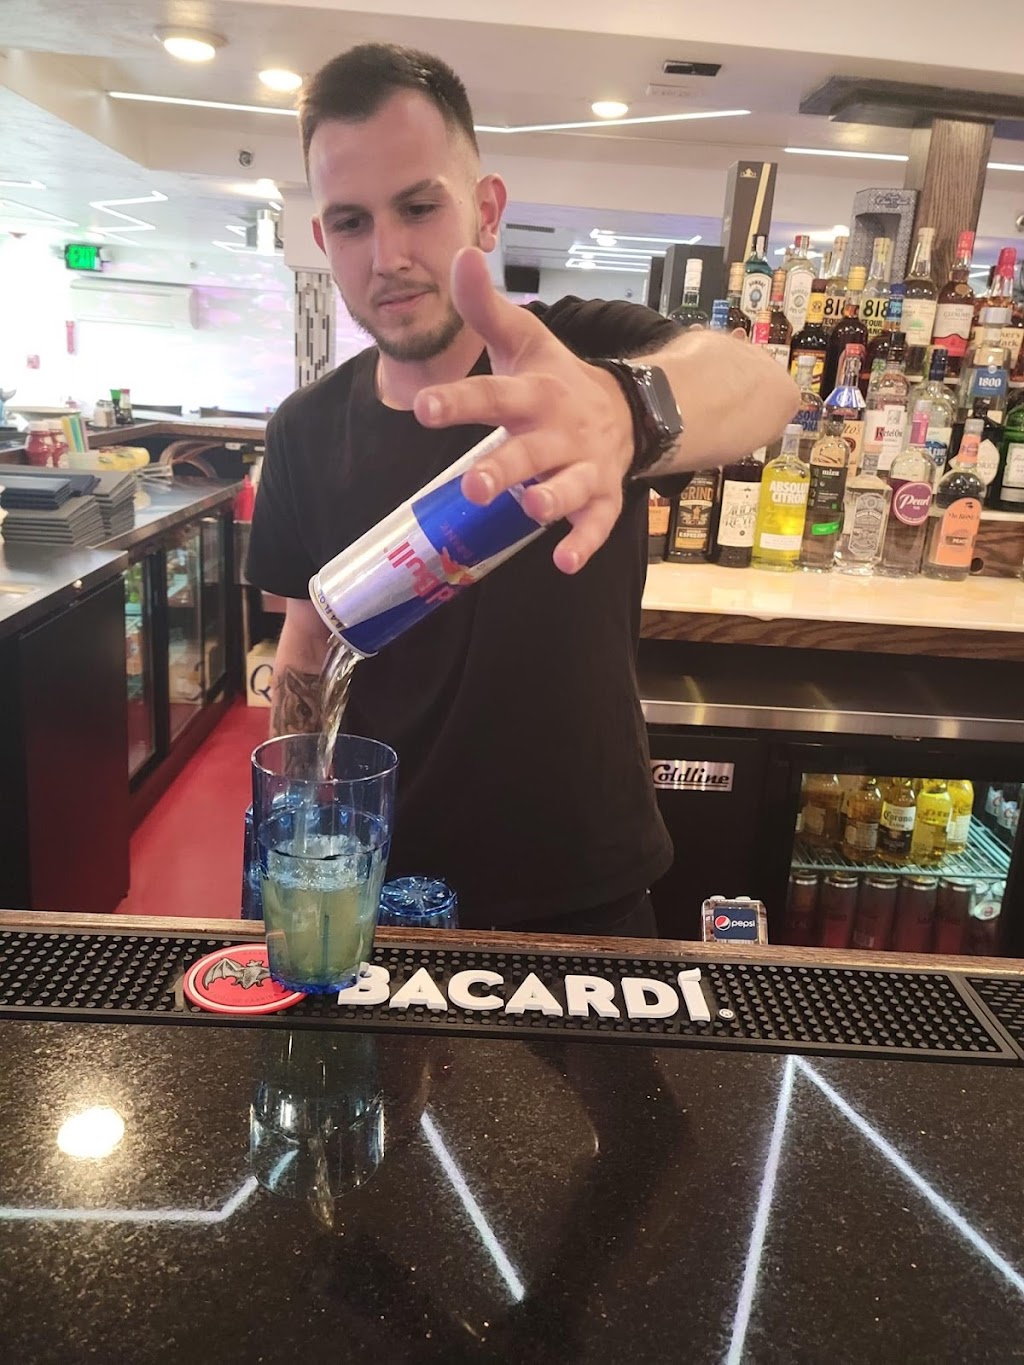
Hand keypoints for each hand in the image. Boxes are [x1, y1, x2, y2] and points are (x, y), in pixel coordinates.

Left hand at [413, 247, 633, 573]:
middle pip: (529, 452)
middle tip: (471, 486)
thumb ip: (486, 307)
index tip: (422, 408)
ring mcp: (583, 465)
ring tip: (529, 511)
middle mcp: (559, 431)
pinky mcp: (602, 496)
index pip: (493, 395)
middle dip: (504, 468)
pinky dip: (584, 542)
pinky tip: (564, 561)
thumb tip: (461, 255)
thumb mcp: (524, 341)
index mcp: (534, 394)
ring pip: (568, 487)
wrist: (630, 409)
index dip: (458, 401)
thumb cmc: (558, 380)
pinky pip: (596, 522)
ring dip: (551, 500)